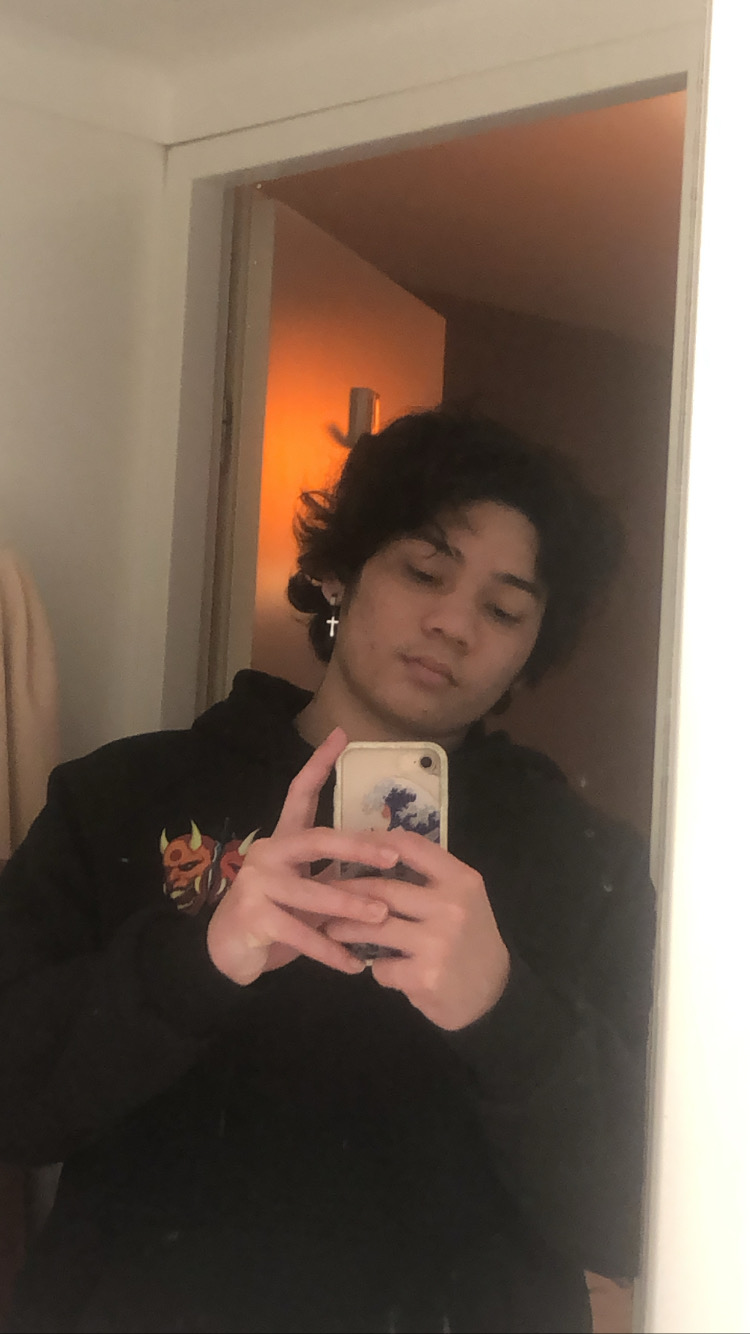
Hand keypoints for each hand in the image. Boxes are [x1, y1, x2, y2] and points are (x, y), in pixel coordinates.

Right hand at [207, 728, 396, 984]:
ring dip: (349, 905)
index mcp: (283, 840)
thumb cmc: (276, 915)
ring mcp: (257, 884)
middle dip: (357, 847)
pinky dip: (329, 950)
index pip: (300, 793)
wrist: (227, 953)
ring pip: (311, 892)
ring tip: (381, 916)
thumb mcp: (305, 888)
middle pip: (315, 839)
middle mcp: (268, 853)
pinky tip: (353, 963)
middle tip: (392, 856)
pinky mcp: (252, 917)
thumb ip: (333, 872)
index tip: (342, 735)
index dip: (319, 763)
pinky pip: (299, 934)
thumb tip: (386, 858)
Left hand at [326, 828, 510, 1030]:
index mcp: (460, 879)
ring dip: (345, 928)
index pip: (411, 846)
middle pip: (382, 889)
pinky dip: (375, 968)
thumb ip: (428, 878)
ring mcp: (438, 942)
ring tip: (330, 928)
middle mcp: (451, 906)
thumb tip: (373, 853)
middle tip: (323, 893)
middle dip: (345, 891)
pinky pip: (382, 966)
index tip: (349, 846)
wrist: (495, 994)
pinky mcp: (425, 975)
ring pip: (374, 926)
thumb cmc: (470, 940)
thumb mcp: (462, 898)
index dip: (374, 842)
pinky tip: (380, 969)